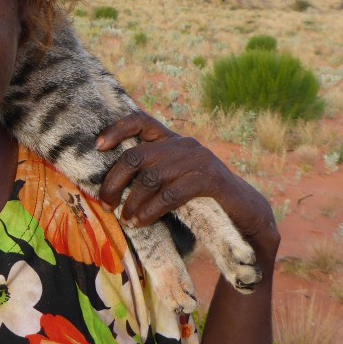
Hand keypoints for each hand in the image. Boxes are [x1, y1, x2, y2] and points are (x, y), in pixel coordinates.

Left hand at [95, 112, 279, 262]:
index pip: (140, 121)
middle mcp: (184, 145)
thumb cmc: (200, 199)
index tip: (98, 148)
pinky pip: (171, 195)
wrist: (245, 213)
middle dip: (114, 182)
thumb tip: (107, 187)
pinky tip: (142, 222)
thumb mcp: (171, 180)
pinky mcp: (210, 180)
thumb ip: (148, 175)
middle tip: (105, 203)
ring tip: (125, 219)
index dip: (116, 130)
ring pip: (151, 178)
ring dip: (132, 202)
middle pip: (136, 156)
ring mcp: (199, 160)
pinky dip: (151, 210)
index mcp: (172, 140)